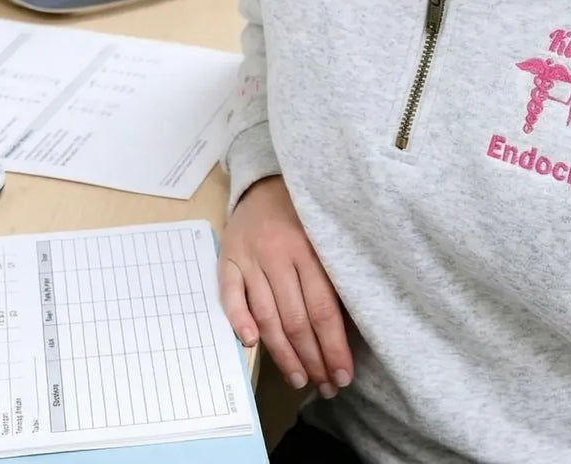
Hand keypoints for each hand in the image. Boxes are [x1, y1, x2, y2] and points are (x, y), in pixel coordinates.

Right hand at [219, 175, 353, 398]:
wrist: (263, 184)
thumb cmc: (301, 217)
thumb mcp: (323, 238)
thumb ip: (329, 277)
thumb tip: (343, 332)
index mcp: (310, 249)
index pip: (324, 309)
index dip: (334, 347)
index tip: (343, 376)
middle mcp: (279, 254)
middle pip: (297, 318)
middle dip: (312, 358)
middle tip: (323, 386)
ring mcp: (251, 257)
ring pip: (267, 314)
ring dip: (283, 353)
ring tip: (299, 378)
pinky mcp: (227, 259)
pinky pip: (230, 294)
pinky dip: (239, 319)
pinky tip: (250, 344)